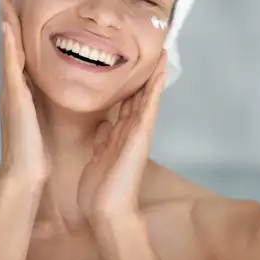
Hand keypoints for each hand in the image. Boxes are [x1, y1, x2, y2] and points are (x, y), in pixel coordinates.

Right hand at [0, 0, 49, 183]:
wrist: (25, 174)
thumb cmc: (35, 150)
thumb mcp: (41, 121)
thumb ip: (42, 104)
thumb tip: (50, 92)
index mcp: (22, 91)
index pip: (20, 53)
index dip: (19, 30)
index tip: (20, 7)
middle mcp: (13, 87)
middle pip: (10, 46)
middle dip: (9, 19)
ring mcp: (11, 91)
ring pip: (9, 50)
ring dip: (7, 25)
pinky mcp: (15, 98)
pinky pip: (12, 67)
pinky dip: (10, 46)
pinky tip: (10, 28)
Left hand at [77, 52, 166, 221]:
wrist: (107, 209)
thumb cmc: (100, 189)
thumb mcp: (97, 156)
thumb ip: (103, 139)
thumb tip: (105, 122)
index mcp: (118, 134)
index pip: (125, 103)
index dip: (129, 84)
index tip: (132, 65)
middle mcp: (130, 130)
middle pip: (138, 96)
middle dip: (144, 75)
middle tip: (153, 50)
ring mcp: (137, 132)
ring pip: (146, 97)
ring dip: (154, 76)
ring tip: (162, 53)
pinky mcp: (140, 135)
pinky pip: (148, 108)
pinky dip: (154, 90)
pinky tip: (160, 73)